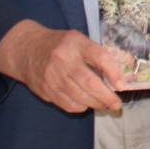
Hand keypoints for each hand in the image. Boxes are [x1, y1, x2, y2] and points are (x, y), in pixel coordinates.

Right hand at [0, 21, 125, 112]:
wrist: (27, 49)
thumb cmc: (61, 46)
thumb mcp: (79, 41)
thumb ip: (96, 56)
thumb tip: (117, 79)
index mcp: (76, 43)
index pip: (99, 56)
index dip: (113, 72)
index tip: (122, 85)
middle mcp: (63, 59)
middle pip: (89, 82)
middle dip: (106, 97)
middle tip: (117, 105)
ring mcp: (53, 76)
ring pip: (79, 97)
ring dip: (96, 104)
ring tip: (106, 105)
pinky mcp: (46, 90)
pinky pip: (68, 104)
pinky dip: (81, 107)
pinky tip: (87, 104)